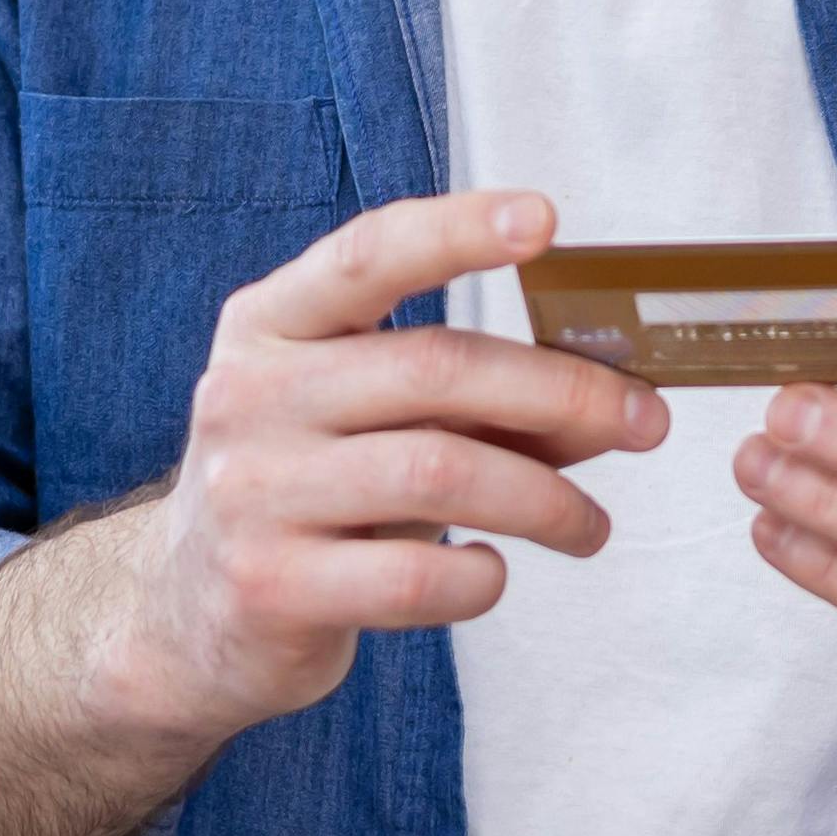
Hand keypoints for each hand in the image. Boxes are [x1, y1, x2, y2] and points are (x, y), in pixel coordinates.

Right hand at [114, 189, 666, 747]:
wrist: (189, 616)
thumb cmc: (313, 492)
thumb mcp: (373, 421)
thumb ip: (478, 398)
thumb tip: (616, 397)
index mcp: (273, 324)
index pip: (371, 254)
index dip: (458, 230)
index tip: (546, 219)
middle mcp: (249, 393)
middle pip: (437, 368)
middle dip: (564, 393)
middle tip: (647, 424)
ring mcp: (249, 492)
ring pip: (439, 472)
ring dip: (546, 500)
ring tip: (591, 527)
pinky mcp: (266, 588)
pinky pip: (410, 578)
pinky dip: (479, 577)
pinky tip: (493, 573)